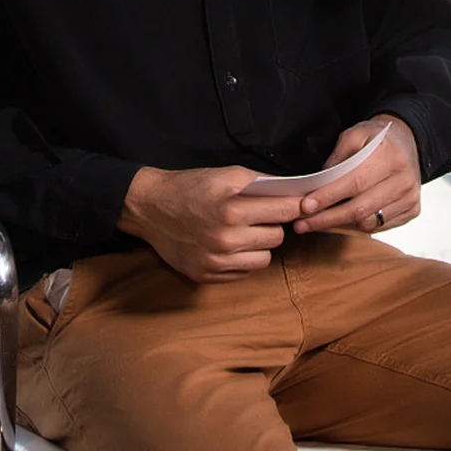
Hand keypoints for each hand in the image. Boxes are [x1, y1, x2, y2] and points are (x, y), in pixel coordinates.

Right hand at [118, 165, 304, 283]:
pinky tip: (231, 245)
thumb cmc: (191, 186)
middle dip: (274, 225)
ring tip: (247, 232)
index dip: (295, 205)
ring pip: (263, 259)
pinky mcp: (206, 276)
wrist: (151, 207)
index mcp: (232, 208)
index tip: (300, 203)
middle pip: (276, 237)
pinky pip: (243, 273)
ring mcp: (215, 261)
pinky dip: (242, 260)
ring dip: (260, 245)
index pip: (283, 211)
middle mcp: (225, 238)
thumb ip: (261, 183)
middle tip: (262, 216)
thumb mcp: (226, 174)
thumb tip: (293, 191)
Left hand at [293, 116, 421, 235]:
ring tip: (317, 223)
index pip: (355, 182)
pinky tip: (341, 221)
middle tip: (302, 223)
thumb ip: (337, 158)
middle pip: (360, 209)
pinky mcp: (412, 210)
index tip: (306, 206)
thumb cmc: (378, 138)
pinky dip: (357, 226)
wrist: (407, 141)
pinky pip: (380, 226)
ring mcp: (410, 197)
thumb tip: (318, 186)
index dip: (328, 197)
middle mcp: (404, 179)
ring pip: (369, 223)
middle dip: (327, 219)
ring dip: (339, 225)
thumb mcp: (355, 134)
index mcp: (390, 155)